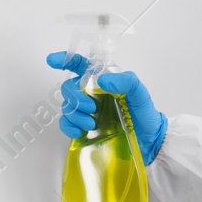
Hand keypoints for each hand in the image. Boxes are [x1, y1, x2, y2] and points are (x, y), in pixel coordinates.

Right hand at [45, 52, 167, 163]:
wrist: (149, 141)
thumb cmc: (145, 114)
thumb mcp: (140, 94)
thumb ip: (126, 82)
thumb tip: (102, 80)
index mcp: (103, 81)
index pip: (80, 66)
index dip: (65, 59)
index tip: (52, 61)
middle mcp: (92, 94)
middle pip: (68, 87)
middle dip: (75, 96)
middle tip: (92, 108)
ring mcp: (86, 112)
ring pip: (67, 106)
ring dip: (75, 114)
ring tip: (91, 124)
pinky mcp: (84, 128)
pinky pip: (66, 124)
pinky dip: (68, 127)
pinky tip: (79, 132)